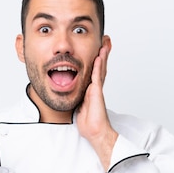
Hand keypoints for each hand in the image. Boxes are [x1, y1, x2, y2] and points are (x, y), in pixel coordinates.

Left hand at [77, 38, 117, 169]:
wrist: (94, 132)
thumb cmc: (88, 123)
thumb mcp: (78, 107)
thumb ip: (76, 98)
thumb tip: (68, 94)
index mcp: (91, 89)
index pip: (94, 71)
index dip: (96, 59)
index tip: (97, 48)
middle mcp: (95, 87)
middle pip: (100, 66)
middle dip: (103, 53)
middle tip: (105, 41)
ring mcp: (97, 89)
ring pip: (100, 69)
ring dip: (103, 56)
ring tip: (105, 43)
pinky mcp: (97, 93)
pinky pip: (97, 77)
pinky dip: (98, 66)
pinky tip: (98, 57)